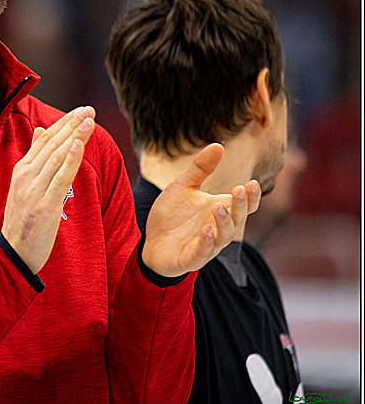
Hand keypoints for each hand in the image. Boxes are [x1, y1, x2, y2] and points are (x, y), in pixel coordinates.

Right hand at [1, 106, 96, 272]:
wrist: (13, 252)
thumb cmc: (22, 221)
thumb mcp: (24, 186)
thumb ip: (33, 158)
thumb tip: (41, 131)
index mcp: (21, 170)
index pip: (44, 140)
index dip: (63, 124)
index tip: (80, 111)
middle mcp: (26, 176)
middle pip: (52, 144)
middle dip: (71, 125)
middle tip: (89, 109)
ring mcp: (34, 190)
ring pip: (57, 157)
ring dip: (74, 136)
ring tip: (89, 120)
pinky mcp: (45, 205)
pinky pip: (59, 178)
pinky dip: (69, 160)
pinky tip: (78, 145)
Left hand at [142, 144, 261, 277]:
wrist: (151, 241)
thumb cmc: (172, 215)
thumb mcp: (183, 186)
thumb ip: (200, 169)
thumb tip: (218, 145)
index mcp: (221, 210)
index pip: (245, 205)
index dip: (251, 196)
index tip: (252, 182)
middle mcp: (218, 228)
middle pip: (238, 219)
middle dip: (240, 206)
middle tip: (239, 190)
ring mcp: (207, 245)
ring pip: (224, 236)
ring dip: (224, 222)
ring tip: (218, 206)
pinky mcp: (191, 258)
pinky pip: (203, 252)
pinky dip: (206, 242)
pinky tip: (206, 230)